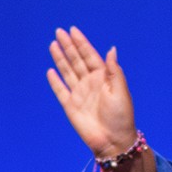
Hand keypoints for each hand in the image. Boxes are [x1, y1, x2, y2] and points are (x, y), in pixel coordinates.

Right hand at [45, 27, 139, 159]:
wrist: (112, 140)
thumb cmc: (121, 116)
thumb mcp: (120, 91)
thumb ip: (114, 70)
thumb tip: (111, 49)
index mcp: (103, 77)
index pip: (90, 56)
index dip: (81, 43)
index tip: (73, 30)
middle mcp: (90, 83)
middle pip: (76, 60)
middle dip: (68, 46)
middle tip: (59, 32)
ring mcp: (79, 94)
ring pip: (67, 72)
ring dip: (60, 58)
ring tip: (53, 45)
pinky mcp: (70, 106)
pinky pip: (60, 90)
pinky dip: (55, 81)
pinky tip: (51, 71)